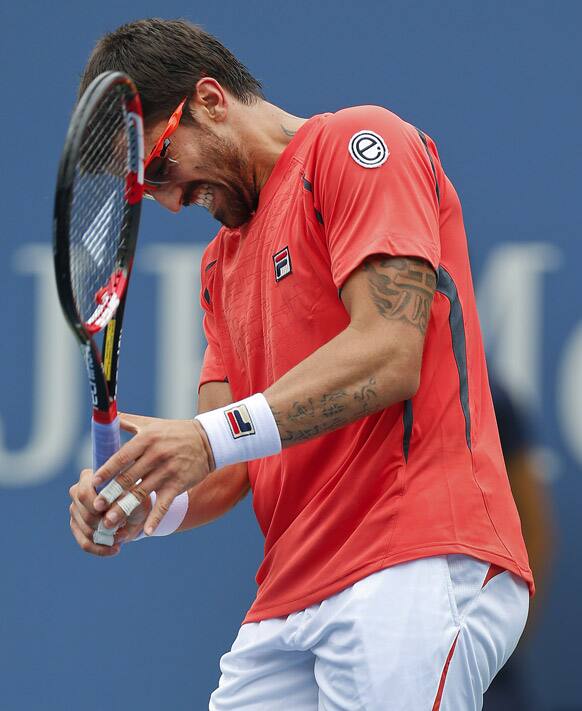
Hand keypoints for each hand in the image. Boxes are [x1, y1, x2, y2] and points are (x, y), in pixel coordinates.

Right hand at [69, 469, 151, 555]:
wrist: (136, 509)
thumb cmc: (136, 497)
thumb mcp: (135, 497)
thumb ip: (123, 503)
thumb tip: (108, 521)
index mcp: (90, 478)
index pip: (84, 491)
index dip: (94, 503)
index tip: (107, 511)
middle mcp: (78, 492)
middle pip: (84, 512)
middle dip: (102, 523)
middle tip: (121, 526)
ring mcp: (75, 510)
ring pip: (85, 530)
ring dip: (105, 537)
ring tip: (123, 536)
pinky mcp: (77, 527)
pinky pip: (84, 544)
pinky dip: (100, 549)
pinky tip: (115, 549)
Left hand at [92, 413, 214, 535]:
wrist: (208, 441)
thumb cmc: (175, 431)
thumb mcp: (152, 423)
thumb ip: (128, 421)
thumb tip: (105, 417)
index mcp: (147, 439)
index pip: (122, 456)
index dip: (107, 470)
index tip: (94, 482)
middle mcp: (156, 455)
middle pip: (129, 478)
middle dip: (110, 495)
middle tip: (95, 508)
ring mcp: (168, 471)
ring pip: (142, 493)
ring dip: (125, 509)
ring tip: (110, 522)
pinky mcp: (179, 483)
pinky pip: (165, 503)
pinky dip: (156, 517)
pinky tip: (147, 530)